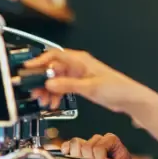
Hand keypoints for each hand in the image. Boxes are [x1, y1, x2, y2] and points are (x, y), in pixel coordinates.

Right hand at [24, 49, 153, 113]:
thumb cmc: (116, 88)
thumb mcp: (89, 87)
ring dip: (48, 90)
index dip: (40, 61)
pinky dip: (56, 94)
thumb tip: (50, 83)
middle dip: (42, 80)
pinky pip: (63, 86)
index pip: (54, 55)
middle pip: (53, 69)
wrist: (129, 98)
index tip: (28, 68)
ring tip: (44, 100)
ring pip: (56, 79)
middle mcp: (78, 65)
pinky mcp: (81, 84)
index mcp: (80, 60)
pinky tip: (53, 102)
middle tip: (35, 92)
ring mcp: (79, 75)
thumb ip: (68, 85)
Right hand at [61, 134, 137, 158]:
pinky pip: (69, 145)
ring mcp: (88, 144)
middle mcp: (99, 140)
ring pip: (76, 144)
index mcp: (111, 140)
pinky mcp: (80, 150)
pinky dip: (66, 150)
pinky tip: (68, 156)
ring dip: (77, 156)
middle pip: (86, 146)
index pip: (99, 147)